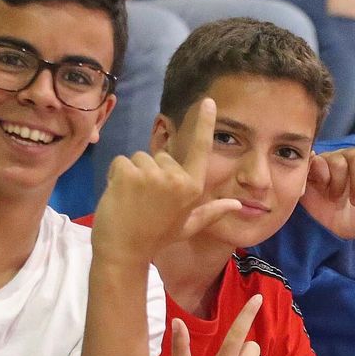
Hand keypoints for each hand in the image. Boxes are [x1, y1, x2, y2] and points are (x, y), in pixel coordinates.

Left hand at [93, 97, 241, 263]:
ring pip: (138, 158)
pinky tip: (118, 196)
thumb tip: (238, 205)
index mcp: (193, 188)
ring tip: (131, 201)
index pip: (200, 149)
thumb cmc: (156, 239)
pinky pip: (121, 162)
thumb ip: (213, 211)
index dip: (204, 124)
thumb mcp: (188, 226)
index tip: (208, 101)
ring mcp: (153, 175)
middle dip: (150, 172)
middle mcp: (177, 179)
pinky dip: (115, 176)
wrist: (124, 253)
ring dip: (131, 175)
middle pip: (160, 156)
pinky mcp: (129, 173)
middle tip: (145, 201)